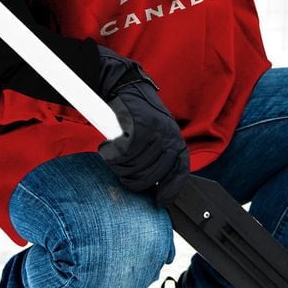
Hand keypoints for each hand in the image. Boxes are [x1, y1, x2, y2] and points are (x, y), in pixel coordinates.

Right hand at [95, 48, 188, 204]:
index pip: (180, 172)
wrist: (126, 87)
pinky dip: (112, 155)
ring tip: (115, 158)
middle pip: (153, 176)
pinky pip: (123, 154)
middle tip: (124, 174)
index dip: (171, 190)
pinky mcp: (137, 127)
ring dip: (120, 167)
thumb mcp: (158, 135)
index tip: (160, 201)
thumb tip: (157, 185)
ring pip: (136, 167)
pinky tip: (108, 147)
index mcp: (176, 140)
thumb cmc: (140, 116)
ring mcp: (155, 132)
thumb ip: (160, 157)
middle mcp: (169, 137)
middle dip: (135, 181)